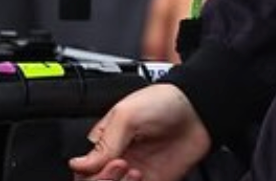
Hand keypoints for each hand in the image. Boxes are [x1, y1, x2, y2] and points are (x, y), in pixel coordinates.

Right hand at [69, 84, 210, 180]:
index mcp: (106, 142)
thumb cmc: (164, 101)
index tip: (108, 162)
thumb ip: (103, 144)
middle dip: (104, 180)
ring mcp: (136, 173)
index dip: (91, 173)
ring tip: (134, 170)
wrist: (199, 108)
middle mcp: (118, 160)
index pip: (84, 170)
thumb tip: (76, 164)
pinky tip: (142, 177)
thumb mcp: (127, 115)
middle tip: (121, 164)